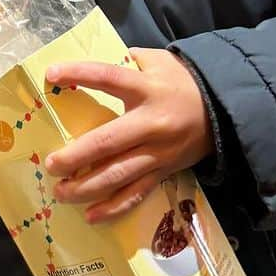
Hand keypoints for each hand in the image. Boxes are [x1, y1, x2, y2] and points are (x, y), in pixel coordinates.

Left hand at [44, 49, 213, 223]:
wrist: (224, 109)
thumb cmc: (184, 82)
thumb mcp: (160, 61)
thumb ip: (130, 60)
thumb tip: (100, 63)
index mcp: (147, 89)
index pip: (109, 78)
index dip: (80, 74)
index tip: (52, 74)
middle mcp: (150, 123)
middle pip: (107, 142)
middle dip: (75, 156)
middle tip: (51, 164)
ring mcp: (157, 152)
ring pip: (118, 175)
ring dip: (86, 188)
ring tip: (60, 192)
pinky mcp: (163, 171)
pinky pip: (136, 193)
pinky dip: (114, 207)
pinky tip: (91, 215)